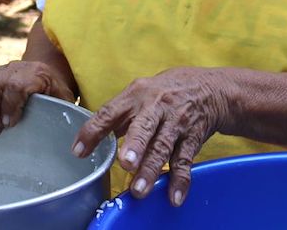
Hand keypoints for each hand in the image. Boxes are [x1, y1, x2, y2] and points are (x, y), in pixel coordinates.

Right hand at [0, 60, 75, 136]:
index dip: (11, 105)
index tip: (9, 124)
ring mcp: (6, 69)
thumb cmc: (58, 92)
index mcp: (38, 73)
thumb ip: (61, 112)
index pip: (18, 85)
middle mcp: (19, 68)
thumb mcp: (64, 100)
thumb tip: (66, 135)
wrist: (50, 73)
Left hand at [71, 67, 233, 207]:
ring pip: (163, 147)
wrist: (208, 88)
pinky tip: (174, 197)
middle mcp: (156, 106)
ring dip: (152, 169)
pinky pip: (185, 160)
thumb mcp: (139, 94)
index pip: (110, 112)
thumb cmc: (163, 93)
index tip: (78, 151)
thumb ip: (117, 116)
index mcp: (135, 95)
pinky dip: (180, 180)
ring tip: (140, 190)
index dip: (93, 131)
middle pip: (144, 126)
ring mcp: (176, 122)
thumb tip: (91, 138)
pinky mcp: (192, 137)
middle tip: (125, 164)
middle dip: (135, 146)